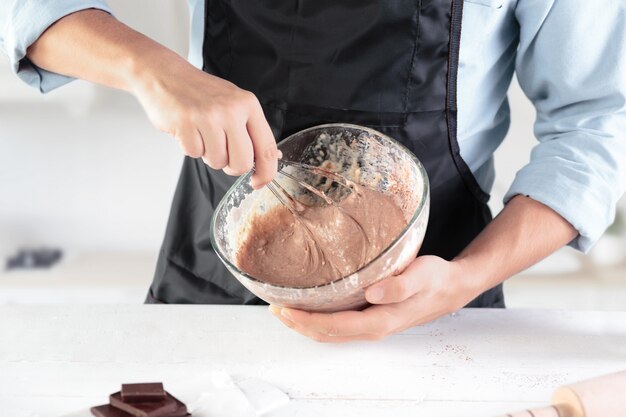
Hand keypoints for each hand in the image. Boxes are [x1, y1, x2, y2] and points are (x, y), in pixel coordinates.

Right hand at [131, 59, 278, 188]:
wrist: (166, 74)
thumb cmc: (202, 93)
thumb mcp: (234, 104)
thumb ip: (252, 131)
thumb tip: (274, 158)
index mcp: (248, 105)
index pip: (267, 148)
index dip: (266, 172)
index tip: (259, 182)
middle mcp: (231, 110)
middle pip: (242, 162)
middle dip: (232, 167)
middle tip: (223, 154)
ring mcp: (208, 116)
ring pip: (217, 161)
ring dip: (208, 155)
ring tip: (202, 134)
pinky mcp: (186, 123)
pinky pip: (194, 154)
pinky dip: (191, 148)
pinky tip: (188, 130)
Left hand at [268, 255, 479, 342]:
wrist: (452, 287)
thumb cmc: (436, 279)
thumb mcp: (422, 276)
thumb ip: (400, 285)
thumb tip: (374, 294)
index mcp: (380, 320)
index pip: (335, 326)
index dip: (307, 320)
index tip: (284, 308)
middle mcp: (373, 327)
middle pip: (328, 334)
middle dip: (298, 324)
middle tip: (274, 307)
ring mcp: (372, 325)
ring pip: (332, 332)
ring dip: (306, 324)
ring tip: (285, 308)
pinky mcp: (372, 317)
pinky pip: (340, 325)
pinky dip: (320, 319)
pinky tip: (312, 306)